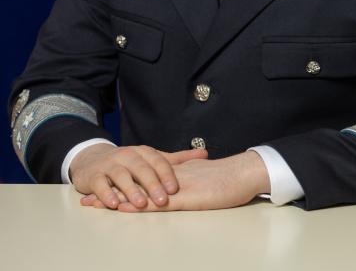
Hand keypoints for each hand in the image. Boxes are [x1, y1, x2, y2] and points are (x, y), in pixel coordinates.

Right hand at [72, 143, 206, 209]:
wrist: (93, 160)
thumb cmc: (129, 163)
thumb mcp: (152, 159)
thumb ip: (177, 160)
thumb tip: (205, 153)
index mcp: (143, 152)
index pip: (157, 161)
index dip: (166, 174)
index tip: (174, 189)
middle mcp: (127, 156)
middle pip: (140, 168)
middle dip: (151, 184)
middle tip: (161, 200)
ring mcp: (109, 165)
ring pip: (120, 175)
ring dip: (130, 189)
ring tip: (140, 203)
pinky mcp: (93, 176)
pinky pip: (100, 184)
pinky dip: (106, 193)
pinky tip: (113, 203)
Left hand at [83, 151, 270, 211]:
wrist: (245, 172)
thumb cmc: (229, 178)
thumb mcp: (205, 177)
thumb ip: (191, 177)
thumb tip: (179, 182)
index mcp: (175, 174)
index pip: (142, 177)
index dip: (122, 182)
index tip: (103, 186)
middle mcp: (170, 179)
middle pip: (134, 185)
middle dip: (110, 191)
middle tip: (86, 198)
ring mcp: (176, 188)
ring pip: (140, 193)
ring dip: (116, 199)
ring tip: (93, 204)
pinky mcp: (184, 198)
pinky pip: (156, 203)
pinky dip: (138, 205)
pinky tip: (123, 208)